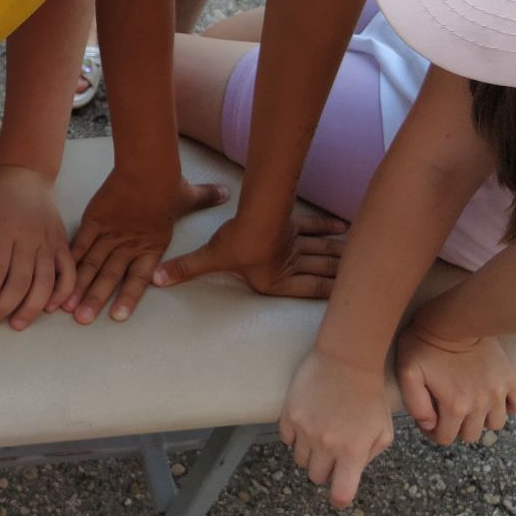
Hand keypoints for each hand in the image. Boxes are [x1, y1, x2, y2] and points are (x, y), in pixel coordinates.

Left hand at [0, 164, 75, 330]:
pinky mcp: (63, 244)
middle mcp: (30, 237)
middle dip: (4, 306)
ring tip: (17, 324)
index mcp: (5, 228)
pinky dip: (63, 292)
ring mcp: (50, 241)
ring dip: (32, 307)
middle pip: (20, 281)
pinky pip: (68, 272)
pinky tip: (52, 308)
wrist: (26, 175)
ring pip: (45, 281)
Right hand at [66, 169, 227, 323]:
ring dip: (79, 285)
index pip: (138, 279)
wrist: (146, 168)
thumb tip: (226, 192)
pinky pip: (80, 244)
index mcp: (151, 246)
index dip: (127, 298)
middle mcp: (128, 245)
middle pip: (109, 277)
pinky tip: (60, 274)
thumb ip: (206, 197)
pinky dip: (70, 260)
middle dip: (95, 299)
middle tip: (82, 320)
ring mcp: (109, 234)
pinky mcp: (94, 220)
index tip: (117, 317)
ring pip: (91, 264)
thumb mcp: (190, 195)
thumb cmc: (169, 184)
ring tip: (66, 306)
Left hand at [152, 209, 346, 297]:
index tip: (343, 298)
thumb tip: (156, 281)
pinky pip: (315, 228)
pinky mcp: (295, 226)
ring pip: (323, 252)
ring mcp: (296, 245)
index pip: (306, 291)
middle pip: (320, 272)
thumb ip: (185, 270)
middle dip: (338, 274)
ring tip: (357, 256)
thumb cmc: (237, 243)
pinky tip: (345, 227)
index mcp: (275, 282)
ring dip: (339, 254)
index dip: (325, 295)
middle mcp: (290, 265)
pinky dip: (329, 228)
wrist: (256, 217)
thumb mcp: (210, 258)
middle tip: (359, 277)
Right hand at [279, 347, 393, 508]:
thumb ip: (369, 455)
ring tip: (319, 436)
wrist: (347, 360)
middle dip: (325, 471)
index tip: (339, 494)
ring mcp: (305, 430)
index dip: (339, 498)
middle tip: (332, 455)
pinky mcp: (289, 415)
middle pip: (316, 476)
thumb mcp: (384, 430)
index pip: (340, 492)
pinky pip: (286, 439)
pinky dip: (295, 437)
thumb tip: (352, 469)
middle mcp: (326, 445)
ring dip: (309, 454)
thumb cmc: (370, 394)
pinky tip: (307, 423)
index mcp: (353, 452)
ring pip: (299, 459)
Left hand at [396, 323, 515, 446]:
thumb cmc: (425, 345)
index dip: (433, 433)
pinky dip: (510, 407)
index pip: (445, 438)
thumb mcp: (408, 373)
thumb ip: (416, 404)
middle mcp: (480, 406)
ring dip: (481, 420)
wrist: (454, 320)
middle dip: (456, 428)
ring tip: (469, 404)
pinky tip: (495, 398)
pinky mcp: (511, 380)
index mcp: (455, 406)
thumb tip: (429, 425)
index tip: (428, 420)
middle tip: (447, 411)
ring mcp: (498, 394)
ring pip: (495, 425)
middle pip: (470, 435)